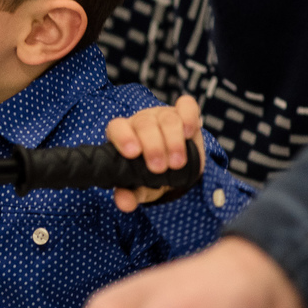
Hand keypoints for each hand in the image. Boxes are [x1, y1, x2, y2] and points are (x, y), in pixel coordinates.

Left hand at [105, 94, 203, 211]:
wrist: (175, 169)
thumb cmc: (151, 176)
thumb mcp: (141, 188)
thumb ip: (130, 194)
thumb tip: (123, 202)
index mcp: (124, 136)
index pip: (117, 127)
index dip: (123, 138)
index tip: (132, 153)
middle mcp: (141, 122)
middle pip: (143, 124)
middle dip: (152, 146)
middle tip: (159, 167)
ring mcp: (163, 115)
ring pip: (166, 118)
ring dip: (173, 140)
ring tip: (177, 163)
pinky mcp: (184, 113)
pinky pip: (186, 105)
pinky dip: (188, 117)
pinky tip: (189, 132)